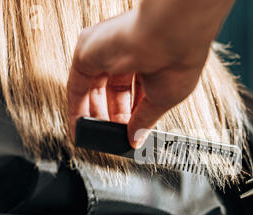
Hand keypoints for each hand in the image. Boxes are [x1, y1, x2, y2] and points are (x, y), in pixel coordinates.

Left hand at [67, 0, 234, 148]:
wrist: (168, 37)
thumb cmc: (176, 60)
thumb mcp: (162, 100)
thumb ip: (144, 121)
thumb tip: (136, 139)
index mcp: (149, 60)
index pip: (135, 92)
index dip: (132, 115)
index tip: (131, 133)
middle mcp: (126, 53)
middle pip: (112, 92)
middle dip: (113, 117)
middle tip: (115, 138)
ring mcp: (105, 52)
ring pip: (92, 89)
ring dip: (93, 116)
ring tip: (98, 139)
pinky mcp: (86, 54)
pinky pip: (76, 87)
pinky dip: (76, 109)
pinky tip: (80, 128)